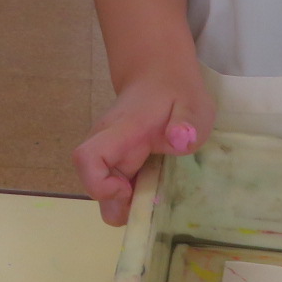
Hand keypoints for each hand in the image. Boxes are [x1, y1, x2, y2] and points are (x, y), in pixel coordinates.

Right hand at [74, 76, 214, 226]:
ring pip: (99, 188)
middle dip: (116, 204)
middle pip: (90, 183)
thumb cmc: (177, 93)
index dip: (101, 186)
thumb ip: (187, 123)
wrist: (159, 77)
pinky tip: (151, 187)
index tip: (130, 189)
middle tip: (149, 200)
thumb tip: (179, 139)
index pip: (87, 159)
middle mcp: (104, 142)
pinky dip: (129, 196)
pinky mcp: (112, 160)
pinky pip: (111, 185)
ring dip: (124, 202)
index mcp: (121, 131)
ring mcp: (106, 151)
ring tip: (154, 194)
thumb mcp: (194, 106)